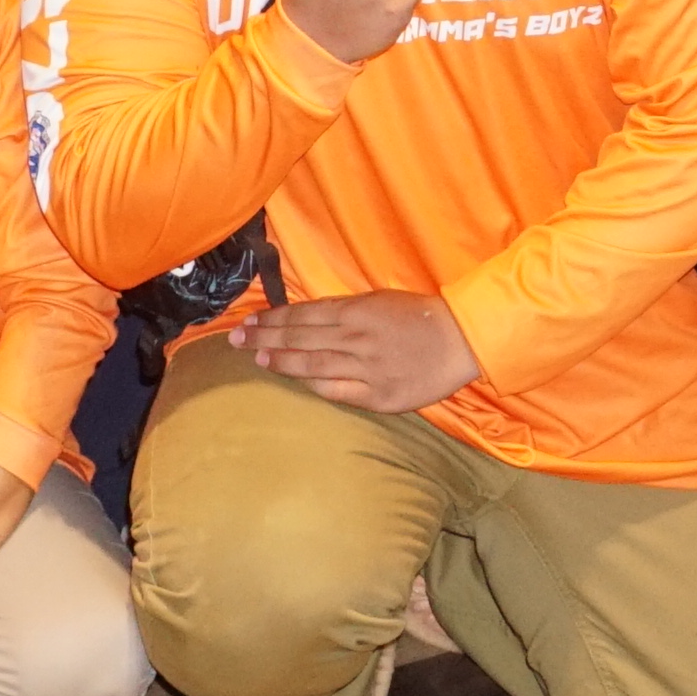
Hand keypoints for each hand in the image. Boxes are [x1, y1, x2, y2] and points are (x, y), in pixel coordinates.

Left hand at [247, 286, 483, 411]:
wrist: (461, 342)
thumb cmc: (421, 316)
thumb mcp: (381, 300)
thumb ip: (345, 308)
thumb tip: (308, 316)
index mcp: (357, 311)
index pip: (303, 315)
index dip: (273, 318)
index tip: (248, 321)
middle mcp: (356, 339)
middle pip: (300, 338)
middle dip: (265, 338)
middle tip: (235, 339)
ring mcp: (366, 369)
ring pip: (313, 365)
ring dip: (282, 362)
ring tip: (257, 359)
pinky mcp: (377, 396)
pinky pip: (337, 391)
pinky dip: (313, 385)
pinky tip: (294, 381)